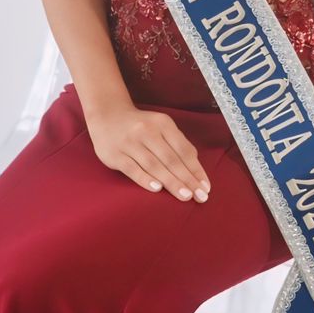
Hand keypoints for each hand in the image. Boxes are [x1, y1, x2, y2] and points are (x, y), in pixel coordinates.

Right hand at [85, 103, 210, 201]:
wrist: (107, 115)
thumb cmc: (141, 126)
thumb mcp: (161, 127)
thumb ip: (177, 144)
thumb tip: (195, 169)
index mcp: (163, 123)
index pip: (184, 150)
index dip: (196, 170)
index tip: (206, 187)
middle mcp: (147, 131)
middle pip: (171, 159)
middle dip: (187, 179)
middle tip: (200, 197)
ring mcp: (130, 143)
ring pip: (154, 165)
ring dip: (171, 182)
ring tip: (185, 196)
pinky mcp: (115, 154)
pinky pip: (133, 169)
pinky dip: (146, 179)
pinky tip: (157, 189)